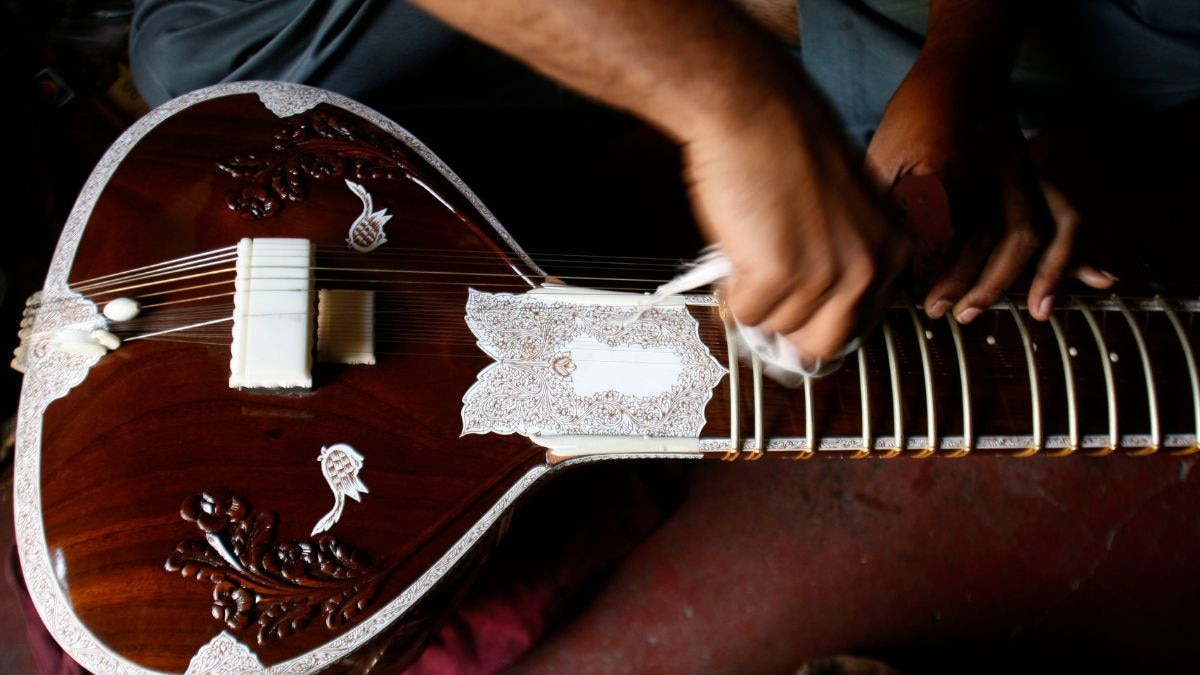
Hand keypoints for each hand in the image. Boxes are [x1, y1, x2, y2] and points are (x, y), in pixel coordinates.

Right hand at [683, 84, 909, 361]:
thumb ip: (842, 255)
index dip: (818, 324)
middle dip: (787, 327)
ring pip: (777, 327)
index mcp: (891, 249)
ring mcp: (825, 274)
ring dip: (755, 298)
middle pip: (822, 343)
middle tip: (764, 300)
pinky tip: (736, 250)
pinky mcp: (780, 274)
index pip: (861, 326)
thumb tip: (812, 309)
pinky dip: (731, 291)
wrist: (753, 109)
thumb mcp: (844, 206)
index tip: (797, 319)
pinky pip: (746, 313)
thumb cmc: (787, 144)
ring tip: (749, 252)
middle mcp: (867, 267)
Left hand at [865, 53, 1113, 321]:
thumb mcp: (884, 154)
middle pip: (986, 241)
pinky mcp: (1036, 176)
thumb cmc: (914, 116)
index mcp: (946, 169)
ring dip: (1019, 279)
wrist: (961, 70)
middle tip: (939, 311)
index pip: (939, 234)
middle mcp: (990, 175)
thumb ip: (889, 203)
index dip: (929, 272)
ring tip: (1007, 311)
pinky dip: (1077, 251)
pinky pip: (1067, 214)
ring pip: (1029, 234)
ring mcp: (1020, 175)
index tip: (912, 298)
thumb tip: (885, 256)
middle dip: (967, 285)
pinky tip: (1097, 280)